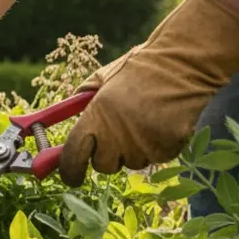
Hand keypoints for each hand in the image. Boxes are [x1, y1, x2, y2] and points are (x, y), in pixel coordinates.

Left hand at [59, 0, 238, 185]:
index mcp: (96, 117)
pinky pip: (156, 158)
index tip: (69, 176)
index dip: (68, 170)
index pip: (73, 157)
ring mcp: (144, 144)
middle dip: (105, 155)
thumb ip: (78, 100)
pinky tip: (160, 123)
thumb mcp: (101, 79)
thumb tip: (56, 116)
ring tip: (142, 120)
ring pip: (131, 163)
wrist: (183, 63)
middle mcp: (117, 135)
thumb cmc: (139, 69)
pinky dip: (157, 147)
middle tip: (114, 134)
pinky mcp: (168, 148)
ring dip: (132, 150)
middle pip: (103, 166)